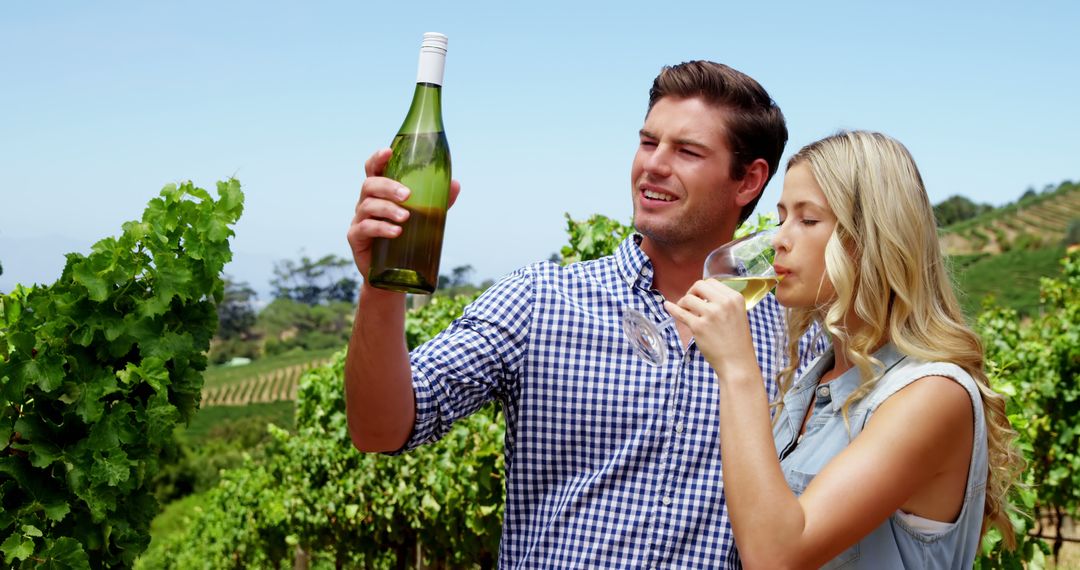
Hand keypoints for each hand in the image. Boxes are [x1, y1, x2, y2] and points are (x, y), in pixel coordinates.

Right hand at [347, 148, 460, 280]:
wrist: (392, 276)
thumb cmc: (407, 241)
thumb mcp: (425, 218)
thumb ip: (438, 201)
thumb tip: (454, 184)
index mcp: (380, 194)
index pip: (374, 170)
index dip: (378, 158)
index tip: (388, 151)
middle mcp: (366, 203)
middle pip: (369, 185)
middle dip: (388, 187)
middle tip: (407, 195)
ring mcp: (359, 220)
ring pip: (368, 206)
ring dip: (388, 209)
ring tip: (406, 218)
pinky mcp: (356, 238)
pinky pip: (364, 228)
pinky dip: (381, 228)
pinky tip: (396, 232)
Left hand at [664, 279, 759, 382]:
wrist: (737, 362)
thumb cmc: (736, 341)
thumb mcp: (737, 314)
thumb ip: (724, 302)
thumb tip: (703, 294)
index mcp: (735, 298)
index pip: (712, 282)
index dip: (702, 289)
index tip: (700, 297)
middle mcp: (724, 303)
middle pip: (699, 285)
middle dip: (691, 292)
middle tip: (690, 303)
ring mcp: (711, 314)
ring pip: (688, 298)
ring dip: (683, 303)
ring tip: (686, 312)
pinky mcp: (699, 327)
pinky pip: (680, 313)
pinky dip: (672, 308)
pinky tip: (667, 306)